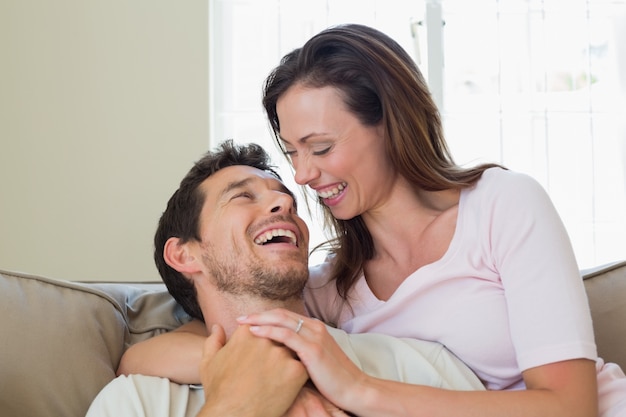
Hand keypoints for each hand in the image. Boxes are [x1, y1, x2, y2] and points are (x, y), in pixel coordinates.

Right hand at [198, 324, 308, 416]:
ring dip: (286, 361)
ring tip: (275, 378)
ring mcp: (282, 354)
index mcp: (246, 333)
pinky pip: (302, 366)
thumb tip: (218, 326)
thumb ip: (214, 340)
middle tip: (265, 370)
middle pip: (276, 337)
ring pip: (291, 350)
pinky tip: (285, 386)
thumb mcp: (209, 363)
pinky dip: (296, 376)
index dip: (258, 343)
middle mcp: (266, 338)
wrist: (232, 416)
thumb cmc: (219, 392)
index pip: (260, 328)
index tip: (254, 358)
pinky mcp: (296, 370)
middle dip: (273, 350)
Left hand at [238, 310, 366, 409]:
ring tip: (242, 322)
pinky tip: (254, 332)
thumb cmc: (334, 380)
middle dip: (258, 314)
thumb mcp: (316, 360)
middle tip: (240, 317)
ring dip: (259, 319)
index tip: (248, 320)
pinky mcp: (312, 349)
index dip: (265, 316)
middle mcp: (315, 327)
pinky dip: (268, 331)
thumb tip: (280, 353)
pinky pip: (285, 335)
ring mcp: (314, 336)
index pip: (285, 316)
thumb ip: (300, 351)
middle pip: (280, 314)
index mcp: (315, 328)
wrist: (355, 389)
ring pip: (281, 320)